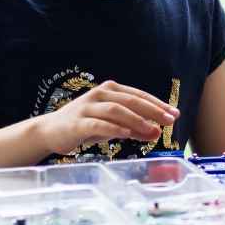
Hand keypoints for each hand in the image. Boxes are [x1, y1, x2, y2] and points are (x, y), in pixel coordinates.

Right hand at [37, 80, 179, 153]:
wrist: (50, 131)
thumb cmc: (86, 125)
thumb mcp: (113, 125)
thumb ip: (135, 128)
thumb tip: (158, 132)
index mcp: (110, 90)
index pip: (139, 95)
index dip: (158, 104)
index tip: (174, 113)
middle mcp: (99, 95)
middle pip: (130, 100)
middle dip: (152, 110)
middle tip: (169, 120)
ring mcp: (87, 107)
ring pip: (116, 110)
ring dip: (136, 120)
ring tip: (152, 129)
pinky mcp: (77, 123)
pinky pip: (98, 124)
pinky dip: (114, 128)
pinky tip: (127, 134)